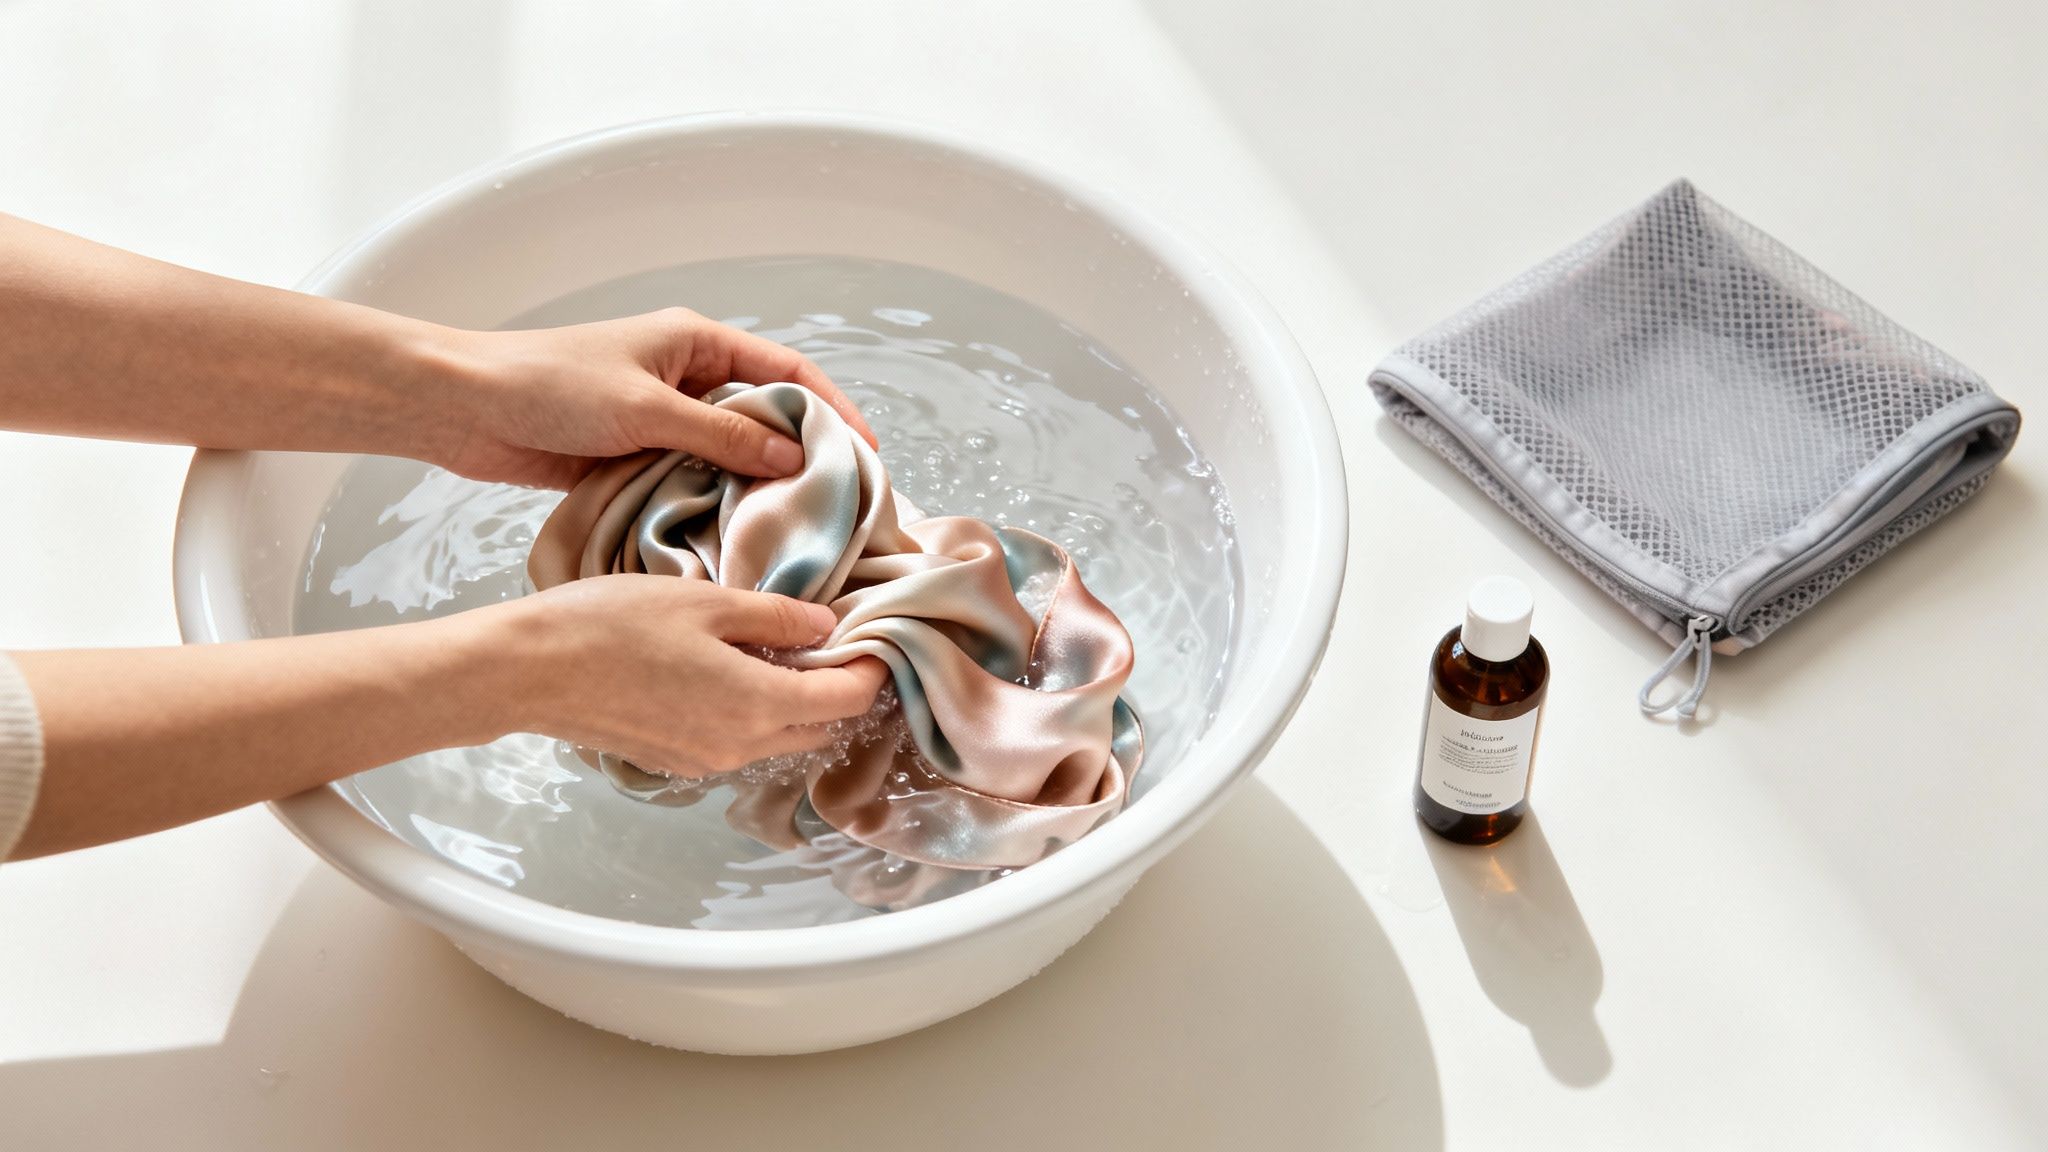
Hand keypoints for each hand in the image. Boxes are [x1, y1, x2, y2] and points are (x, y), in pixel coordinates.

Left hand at [426, 308, 878, 489]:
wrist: (462, 406)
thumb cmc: (548, 386)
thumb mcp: (646, 409)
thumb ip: (722, 436)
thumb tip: (794, 459)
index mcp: (695, 341)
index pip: (787, 372)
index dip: (834, 410)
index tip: (868, 453)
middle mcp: (684, 374)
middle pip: (763, 415)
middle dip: (801, 455)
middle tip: (838, 502)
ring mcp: (659, 415)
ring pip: (727, 453)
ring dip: (754, 486)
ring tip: (793, 530)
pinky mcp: (633, 452)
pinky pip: (689, 477)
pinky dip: (711, 501)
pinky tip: (731, 536)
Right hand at [494, 575, 888, 776]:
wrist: (528, 671)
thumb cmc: (613, 625)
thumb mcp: (706, 602)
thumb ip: (776, 618)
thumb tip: (826, 628)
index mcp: (758, 707)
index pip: (848, 701)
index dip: (871, 669)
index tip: (875, 635)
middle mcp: (739, 748)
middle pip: (820, 727)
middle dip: (841, 689)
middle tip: (838, 640)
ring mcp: (704, 762)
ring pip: (779, 738)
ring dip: (796, 702)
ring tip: (785, 649)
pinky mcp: (673, 761)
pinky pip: (737, 743)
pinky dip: (754, 713)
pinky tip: (734, 670)